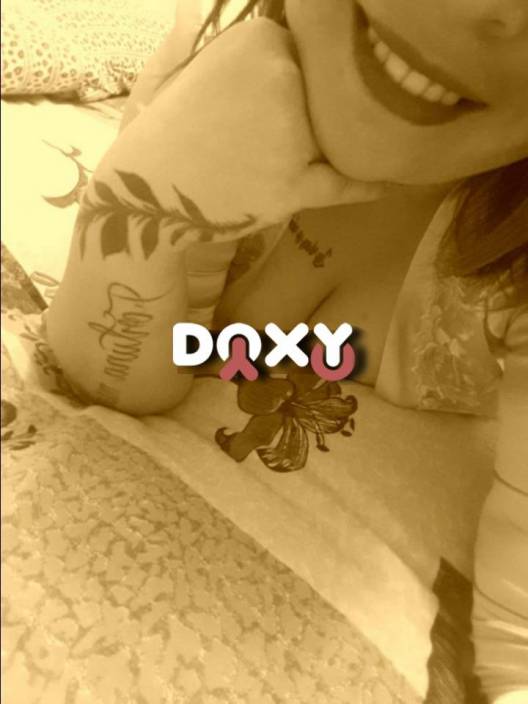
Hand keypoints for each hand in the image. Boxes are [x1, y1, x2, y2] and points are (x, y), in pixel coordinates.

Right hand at [84, 18, 386, 258]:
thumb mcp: (193, 64)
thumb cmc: (167, 130)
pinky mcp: (294, 186)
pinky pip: (347, 182)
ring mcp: (291, 134)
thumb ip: (235, 35)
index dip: (303, 78)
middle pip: (330, 92)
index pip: (311, 53)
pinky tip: (393, 180)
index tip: (283, 100)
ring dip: (334, 145)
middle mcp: (281, 77)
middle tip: (273, 135)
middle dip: (316, 113)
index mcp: (258, 38)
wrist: (144, 195)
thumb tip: (257, 19)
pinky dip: (373, 183)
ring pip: (340, 134)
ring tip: (290, 157)